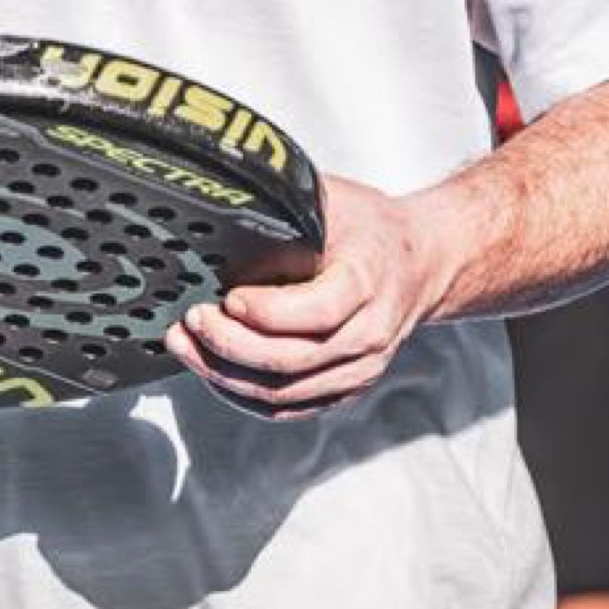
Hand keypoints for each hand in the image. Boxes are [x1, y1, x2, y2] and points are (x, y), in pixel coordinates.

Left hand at [164, 172, 444, 414]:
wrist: (420, 263)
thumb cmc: (374, 230)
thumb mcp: (332, 201)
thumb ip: (285, 209)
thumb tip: (224, 210)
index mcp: (367, 282)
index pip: (316, 313)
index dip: (266, 312)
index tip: (227, 297)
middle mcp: (367, 334)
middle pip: (292, 360)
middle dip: (229, 345)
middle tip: (192, 321)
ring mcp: (358, 369)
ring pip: (284, 393)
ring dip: (226, 375)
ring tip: (188, 347)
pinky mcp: (345, 388)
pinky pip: (289, 407)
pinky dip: (245, 396)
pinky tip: (215, 372)